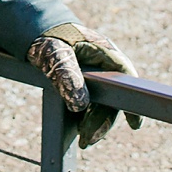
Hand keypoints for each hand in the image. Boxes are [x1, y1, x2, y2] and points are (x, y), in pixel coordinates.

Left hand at [26, 22, 142, 147]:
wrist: (37, 32)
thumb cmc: (49, 38)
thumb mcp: (56, 54)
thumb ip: (66, 75)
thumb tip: (80, 105)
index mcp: (105, 52)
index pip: (126, 79)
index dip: (132, 103)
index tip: (135, 125)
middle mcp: (105, 65)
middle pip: (112, 98)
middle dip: (102, 121)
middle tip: (87, 140)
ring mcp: (97, 75)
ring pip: (102, 103)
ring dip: (94, 122)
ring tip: (83, 139)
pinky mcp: (86, 82)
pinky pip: (92, 102)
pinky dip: (87, 116)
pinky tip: (78, 128)